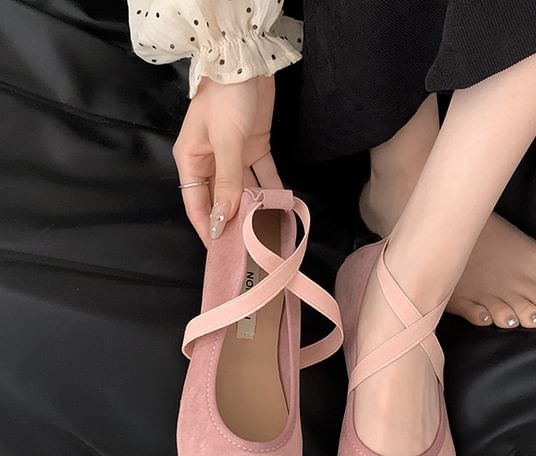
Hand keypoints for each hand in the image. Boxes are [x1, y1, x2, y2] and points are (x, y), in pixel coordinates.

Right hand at [172, 75, 281, 245]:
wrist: (246, 61)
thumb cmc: (226, 98)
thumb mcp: (225, 141)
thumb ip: (227, 181)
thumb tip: (224, 218)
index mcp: (192, 160)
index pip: (196, 204)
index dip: (208, 229)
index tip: (220, 253)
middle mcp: (210, 162)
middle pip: (221, 200)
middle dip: (234, 223)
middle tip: (249, 249)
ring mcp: (233, 156)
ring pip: (244, 190)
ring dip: (256, 208)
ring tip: (269, 232)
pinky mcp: (254, 147)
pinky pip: (262, 174)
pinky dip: (272, 188)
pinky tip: (283, 204)